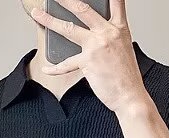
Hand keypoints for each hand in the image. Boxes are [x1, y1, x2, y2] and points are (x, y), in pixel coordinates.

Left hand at [30, 0, 148, 113]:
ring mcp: (96, 46)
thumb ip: (109, 36)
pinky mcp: (87, 62)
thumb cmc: (126, 77)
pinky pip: (66, 64)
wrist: (130, 96)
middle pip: (83, 9)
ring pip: (68, 29)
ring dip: (50, 21)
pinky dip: (55, 68)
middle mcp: (107, 33)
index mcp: (119, 28)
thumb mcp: (124, 48)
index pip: (116, 1)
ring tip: (38, 15)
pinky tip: (46, 68)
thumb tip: (91, 33)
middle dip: (65, 0)